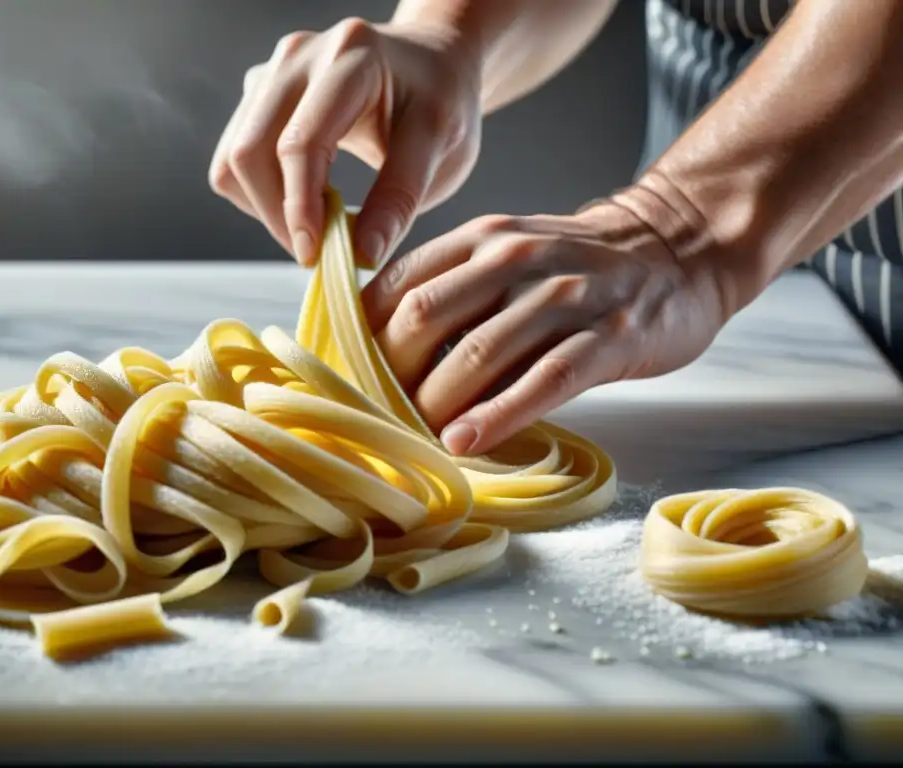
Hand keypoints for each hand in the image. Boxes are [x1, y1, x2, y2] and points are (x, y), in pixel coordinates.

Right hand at [209, 17, 482, 267]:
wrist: (429, 65)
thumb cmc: (440, 102)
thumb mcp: (440, 148)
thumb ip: (400, 199)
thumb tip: (361, 255)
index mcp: (350, 59)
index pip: (301, 142)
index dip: (299, 206)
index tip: (314, 256)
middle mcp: (298, 57)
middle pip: (249, 151)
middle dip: (278, 215)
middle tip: (318, 253)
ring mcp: (271, 72)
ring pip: (233, 158)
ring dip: (265, 208)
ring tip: (316, 226)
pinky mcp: (257, 93)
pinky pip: (234, 157)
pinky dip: (260, 194)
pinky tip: (303, 199)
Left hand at [361, 198, 731, 455]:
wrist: (677, 249)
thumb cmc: (579, 266)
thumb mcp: (509, 252)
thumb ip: (453, 287)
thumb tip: (381, 349)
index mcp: (482, 238)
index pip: (399, 283)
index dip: (362, 335)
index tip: (348, 376)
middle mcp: (516, 258)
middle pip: (426, 317)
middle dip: (390, 374)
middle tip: (377, 415)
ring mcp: (565, 297)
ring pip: (479, 352)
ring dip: (435, 403)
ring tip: (413, 439)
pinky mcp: (608, 338)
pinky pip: (544, 380)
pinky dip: (498, 415)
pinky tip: (466, 443)